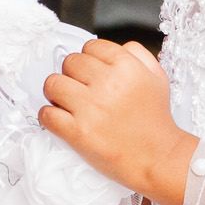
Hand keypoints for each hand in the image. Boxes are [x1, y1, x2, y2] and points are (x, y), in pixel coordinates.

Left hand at [39, 38, 195, 204]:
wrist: (157, 158)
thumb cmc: (155, 120)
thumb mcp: (157, 77)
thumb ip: (139, 54)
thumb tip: (118, 47)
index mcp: (126, 66)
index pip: (91, 47)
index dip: (88, 59)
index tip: (90, 72)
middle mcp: (107, 83)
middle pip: (70, 62)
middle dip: (72, 74)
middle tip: (79, 88)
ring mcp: (91, 107)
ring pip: (53, 84)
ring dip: (56, 92)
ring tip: (65, 102)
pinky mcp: (78, 132)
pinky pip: (47, 114)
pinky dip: (48, 116)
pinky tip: (59, 118)